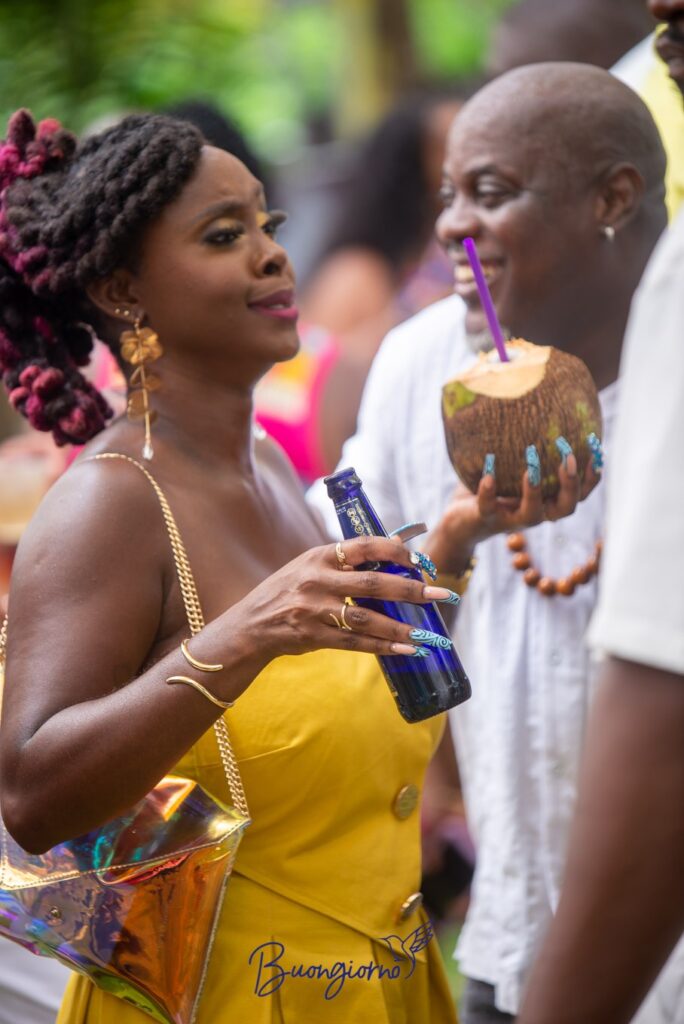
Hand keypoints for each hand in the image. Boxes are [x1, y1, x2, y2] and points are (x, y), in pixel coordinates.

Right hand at [232, 536, 456, 662]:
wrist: (250, 624)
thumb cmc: (289, 590)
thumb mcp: (311, 565)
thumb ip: (347, 560)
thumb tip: (397, 550)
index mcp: (320, 556)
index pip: (364, 545)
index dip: (396, 551)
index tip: (421, 561)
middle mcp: (317, 580)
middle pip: (373, 584)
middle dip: (412, 589)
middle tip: (442, 595)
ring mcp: (314, 610)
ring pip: (366, 618)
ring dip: (401, 627)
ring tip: (429, 634)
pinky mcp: (313, 636)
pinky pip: (354, 643)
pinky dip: (383, 646)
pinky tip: (407, 649)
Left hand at [428, 444, 600, 574]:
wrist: (462, 518)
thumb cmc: (494, 482)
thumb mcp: (513, 461)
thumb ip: (528, 439)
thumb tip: (535, 391)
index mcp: (548, 499)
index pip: (580, 492)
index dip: (593, 475)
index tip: (597, 448)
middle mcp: (536, 512)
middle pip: (566, 507)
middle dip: (572, 485)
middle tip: (570, 459)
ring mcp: (512, 518)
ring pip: (533, 514)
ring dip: (535, 491)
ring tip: (531, 466)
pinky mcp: (486, 519)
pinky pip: (489, 508)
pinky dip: (489, 493)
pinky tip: (488, 475)